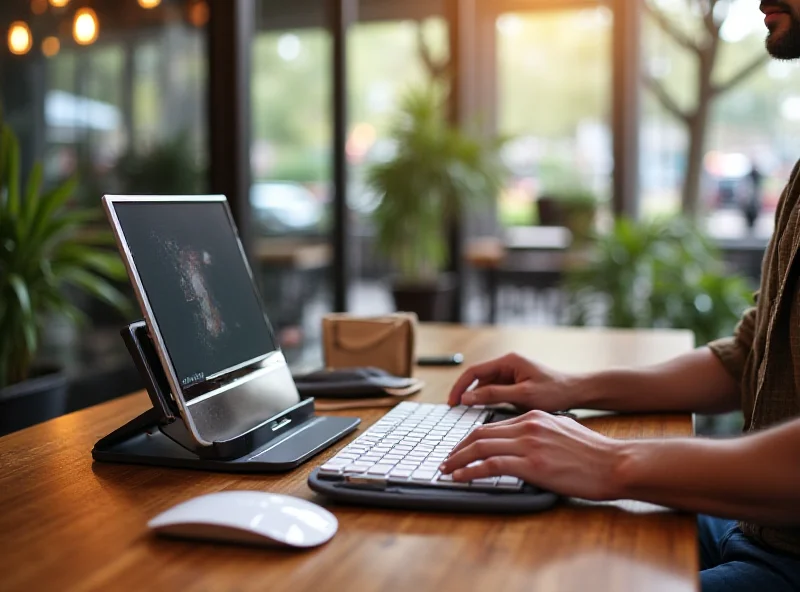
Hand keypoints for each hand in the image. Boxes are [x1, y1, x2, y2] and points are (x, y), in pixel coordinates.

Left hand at [438, 411, 624, 500]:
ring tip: (447, 470)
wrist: (614, 463)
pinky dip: (471, 471)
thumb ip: (541, 431)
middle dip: (458, 448)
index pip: (492, 426)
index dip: (471, 439)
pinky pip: (491, 465)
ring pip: (481, 447)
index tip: (460, 450)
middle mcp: (528, 426)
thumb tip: (525, 441)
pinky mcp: (532, 464)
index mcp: (534, 417)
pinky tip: (461, 478)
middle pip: (480, 433)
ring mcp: (529, 444)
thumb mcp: (563, 430)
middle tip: (446, 461)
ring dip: (458, 460)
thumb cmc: (593, 453)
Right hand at [447, 353, 575, 411]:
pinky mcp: (516, 385)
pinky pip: (496, 392)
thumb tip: (467, 398)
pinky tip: (486, 414)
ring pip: (486, 387)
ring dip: (477, 399)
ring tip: (468, 414)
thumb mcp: (523, 395)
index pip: (474, 371)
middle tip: (456, 410)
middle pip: (478, 379)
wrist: (577, 393)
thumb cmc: (555, 392)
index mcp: (508, 361)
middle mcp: (508, 365)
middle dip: (466, 393)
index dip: (460, 386)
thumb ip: (493, 395)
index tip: (452, 402)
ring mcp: (511, 375)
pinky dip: (489, 402)